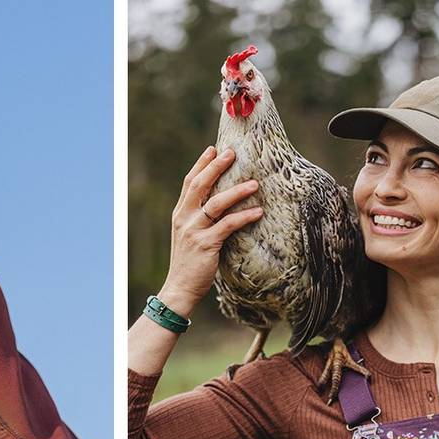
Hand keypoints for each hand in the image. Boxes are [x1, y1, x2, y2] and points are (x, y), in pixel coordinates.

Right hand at [161, 146, 263, 313]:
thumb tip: (220, 204)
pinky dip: (244, 217)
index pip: (189, 183)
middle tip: (232, 153)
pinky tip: (258, 211)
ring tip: (255, 183)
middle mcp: (184, 218)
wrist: (179, 288)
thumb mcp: (189, 236)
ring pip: (215, 203)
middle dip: (216, 167)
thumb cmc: (189, 263)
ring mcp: (193, 231)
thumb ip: (199, 219)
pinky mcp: (205, 244)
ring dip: (236, 191)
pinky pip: (227, 226)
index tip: (213, 149)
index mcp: (179, 214)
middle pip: (199, 185)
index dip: (201, 164)